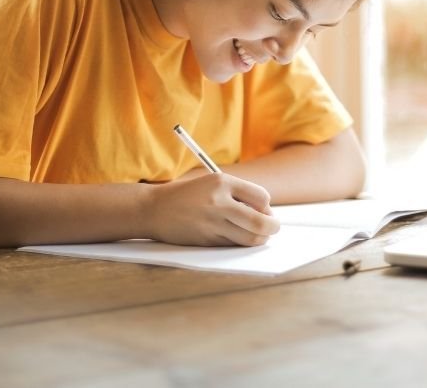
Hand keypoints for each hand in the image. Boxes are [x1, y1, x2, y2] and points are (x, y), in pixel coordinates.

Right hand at [142, 173, 279, 246]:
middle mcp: (218, 202)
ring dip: (260, 238)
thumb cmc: (187, 195)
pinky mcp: (206, 240)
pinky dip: (241, 243)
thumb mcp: (212, 184)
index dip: (267, 206)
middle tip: (273, 228)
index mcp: (222, 182)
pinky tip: (236, 237)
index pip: (261, 197)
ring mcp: (212, 223)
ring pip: (250, 238)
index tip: (264, 210)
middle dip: (272, 227)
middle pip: (260, 222)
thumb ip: (238, 194)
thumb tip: (266, 214)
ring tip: (258, 235)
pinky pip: (233, 245)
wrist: (154, 209)